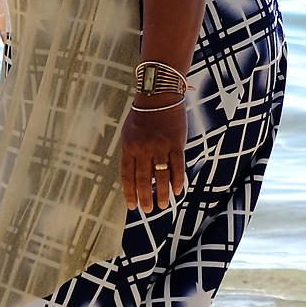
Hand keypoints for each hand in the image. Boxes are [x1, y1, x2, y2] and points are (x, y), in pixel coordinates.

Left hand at [118, 97, 186, 211]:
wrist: (159, 96)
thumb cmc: (143, 115)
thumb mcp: (129, 133)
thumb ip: (131, 153)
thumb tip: (134, 175)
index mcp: (129, 147)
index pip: (127, 176)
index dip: (130, 193)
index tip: (132, 206)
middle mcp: (143, 149)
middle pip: (143, 179)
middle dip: (145, 197)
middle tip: (148, 210)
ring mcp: (160, 147)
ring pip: (160, 176)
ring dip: (161, 193)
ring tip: (163, 205)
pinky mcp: (176, 143)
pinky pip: (177, 166)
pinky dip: (178, 180)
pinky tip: (178, 190)